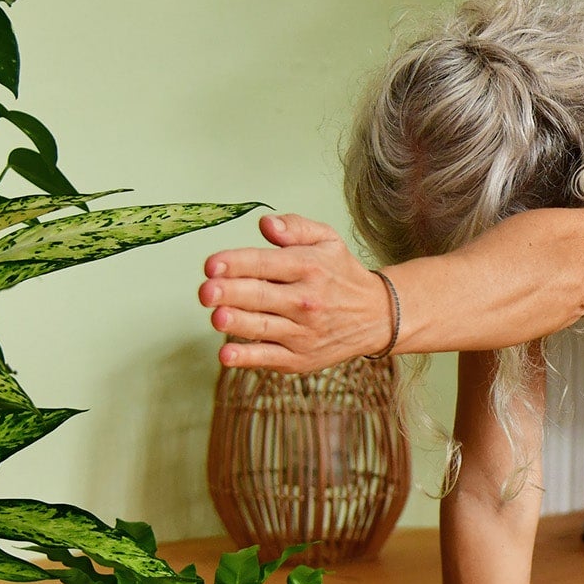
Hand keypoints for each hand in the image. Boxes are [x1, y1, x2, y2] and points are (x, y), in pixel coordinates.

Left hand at [201, 213, 393, 372]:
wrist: (377, 316)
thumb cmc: (341, 275)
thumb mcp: (327, 239)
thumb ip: (295, 227)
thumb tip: (265, 224)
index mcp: (309, 267)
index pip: (266, 263)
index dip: (236, 263)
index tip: (211, 264)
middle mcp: (306, 300)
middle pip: (261, 296)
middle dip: (230, 293)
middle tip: (206, 291)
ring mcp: (303, 332)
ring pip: (263, 327)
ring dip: (237, 322)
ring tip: (216, 316)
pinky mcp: (299, 359)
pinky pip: (269, 357)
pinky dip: (247, 357)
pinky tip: (227, 353)